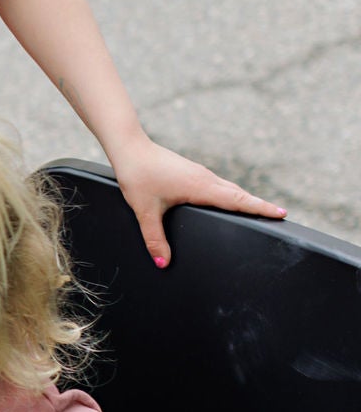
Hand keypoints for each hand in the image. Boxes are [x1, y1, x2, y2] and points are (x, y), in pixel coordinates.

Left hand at [107, 136, 284, 267]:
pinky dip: (231, 194)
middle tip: (280, 217)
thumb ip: (154, 238)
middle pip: (240, 195)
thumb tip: (163, 262)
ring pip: (230, 189)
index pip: (238, 200)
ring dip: (246, 199)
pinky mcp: (193, 173)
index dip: (260, 208)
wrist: (130, 149)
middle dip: (260, 206)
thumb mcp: (144, 211)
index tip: (282, 213)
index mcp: (201, 187)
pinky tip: (229, 202)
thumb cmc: (138, 175)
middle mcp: (206, 179)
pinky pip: (219, 185)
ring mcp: (201, 174)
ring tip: (261, 211)